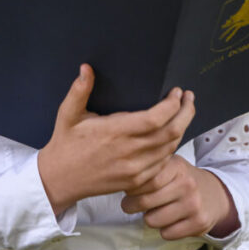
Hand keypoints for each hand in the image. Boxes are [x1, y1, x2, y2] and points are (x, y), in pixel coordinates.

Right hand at [37, 65, 194, 215]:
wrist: (59, 180)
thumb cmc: (65, 144)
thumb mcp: (67, 115)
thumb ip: (79, 91)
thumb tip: (86, 67)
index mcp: (114, 132)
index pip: (155, 118)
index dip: (172, 105)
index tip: (177, 91)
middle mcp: (128, 153)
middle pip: (171, 133)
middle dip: (186, 113)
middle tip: (189, 98)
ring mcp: (134, 170)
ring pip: (170, 148)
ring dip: (182, 129)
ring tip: (184, 112)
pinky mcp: (135, 182)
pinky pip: (163, 163)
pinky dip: (172, 147)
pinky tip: (172, 135)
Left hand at [121, 155, 239, 239]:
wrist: (214, 194)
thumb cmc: (182, 181)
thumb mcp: (170, 167)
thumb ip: (149, 171)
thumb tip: (120, 179)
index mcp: (176, 167)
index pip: (144, 180)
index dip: (131, 189)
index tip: (127, 191)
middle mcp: (187, 184)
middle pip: (144, 202)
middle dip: (131, 206)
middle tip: (130, 205)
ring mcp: (194, 204)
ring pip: (152, 221)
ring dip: (149, 219)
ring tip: (156, 211)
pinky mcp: (198, 223)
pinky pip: (166, 234)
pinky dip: (164, 230)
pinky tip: (170, 220)